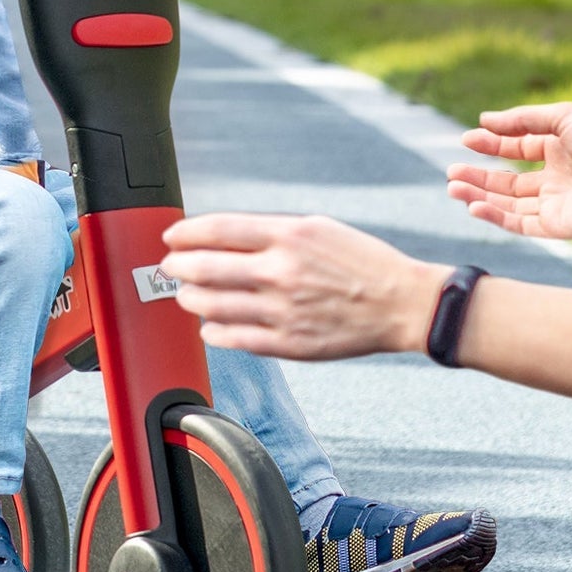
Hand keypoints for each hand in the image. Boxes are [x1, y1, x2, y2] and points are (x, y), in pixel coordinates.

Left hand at [160, 212, 443, 360]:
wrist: (402, 304)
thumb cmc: (361, 261)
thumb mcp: (318, 228)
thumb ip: (270, 232)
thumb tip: (221, 237)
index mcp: (290, 236)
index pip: (218, 229)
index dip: (185, 233)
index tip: (171, 236)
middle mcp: (282, 272)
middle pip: (206, 267)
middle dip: (177, 266)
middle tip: (169, 266)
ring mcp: (284, 311)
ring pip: (212, 306)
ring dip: (189, 298)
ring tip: (186, 295)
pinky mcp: (290, 344)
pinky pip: (234, 339)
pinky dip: (213, 331)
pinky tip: (210, 325)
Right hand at [447, 102, 571, 241]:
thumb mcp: (564, 118)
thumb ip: (522, 120)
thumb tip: (484, 120)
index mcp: (559, 150)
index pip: (517, 148)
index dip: (491, 144)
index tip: (467, 140)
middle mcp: (555, 179)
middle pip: (507, 180)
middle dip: (479, 176)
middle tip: (451, 172)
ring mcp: (554, 204)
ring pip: (508, 204)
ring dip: (479, 195)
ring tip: (453, 186)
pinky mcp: (556, 226)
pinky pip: (518, 224)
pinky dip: (495, 216)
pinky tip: (474, 205)